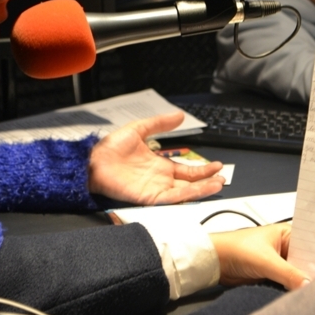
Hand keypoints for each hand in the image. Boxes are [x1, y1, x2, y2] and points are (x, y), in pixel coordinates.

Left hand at [88, 111, 224, 204]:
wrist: (92, 161)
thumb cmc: (110, 149)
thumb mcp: (139, 129)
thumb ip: (160, 123)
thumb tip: (179, 116)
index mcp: (159, 165)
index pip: (187, 170)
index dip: (202, 169)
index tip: (216, 165)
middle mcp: (159, 179)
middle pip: (190, 183)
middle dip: (207, 180)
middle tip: (222, 177)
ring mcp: (155, 189)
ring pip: (184, 192)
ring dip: (202, 189)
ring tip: (217, 184)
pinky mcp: (148, 197)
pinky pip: (171, 198)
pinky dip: (186, 195)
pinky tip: (197, 191)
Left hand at [210, 223, 309, 290]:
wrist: (215, 261)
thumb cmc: (235, 248)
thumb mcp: (265, 260)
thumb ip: (288, 273)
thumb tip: (308, 284)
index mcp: (287, 233)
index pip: (311, 245)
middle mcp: (285, 246)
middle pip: (306, 261)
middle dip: (310, 271)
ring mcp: (280, 261)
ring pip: (298, 273)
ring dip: (300, 281)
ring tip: (309, 288)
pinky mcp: (273, 274)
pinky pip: (288, 282)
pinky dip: (291, 288)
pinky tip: (297, 293)